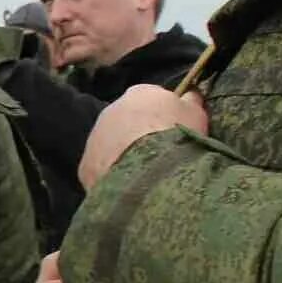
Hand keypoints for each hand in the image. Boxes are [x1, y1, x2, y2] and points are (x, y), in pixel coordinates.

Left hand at [78, 86, 208, 190]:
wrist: (150, 169)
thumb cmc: (177, 135)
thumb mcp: (195, 113)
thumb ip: (191, 101)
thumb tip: (191, 93)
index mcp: (138, 93)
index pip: (150, 99)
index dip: (163, 115)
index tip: (173, 130)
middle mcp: (111, 110)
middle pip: (126, 122)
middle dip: (138, 134)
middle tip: (158, 154)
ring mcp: (94, 138)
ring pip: (110, 145)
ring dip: (122, 155)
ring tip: (143, 175)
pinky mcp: (85, 166)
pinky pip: (99, 170)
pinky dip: (111, 177)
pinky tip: (128, 189)